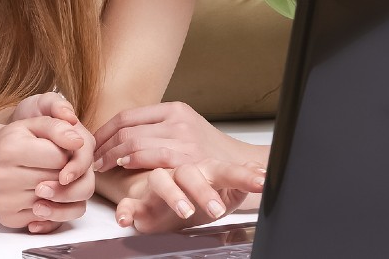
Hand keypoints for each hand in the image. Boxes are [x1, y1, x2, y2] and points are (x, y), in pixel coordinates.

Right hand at [0, 102, 95, 233]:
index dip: (66, 155)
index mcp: (10, 149)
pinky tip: (43, 195)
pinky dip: (53, 209)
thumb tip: (78, 142)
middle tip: (52, 165)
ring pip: (56, 204)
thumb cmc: (17, 140)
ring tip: (49, 178)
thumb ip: (58, 127)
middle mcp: (2, 177)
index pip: (60, 160)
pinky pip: (47, 221)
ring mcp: (4, 200)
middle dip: (64, 174)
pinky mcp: (8, 217)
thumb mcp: (34, 124)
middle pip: (59, 183)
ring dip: (61, 193)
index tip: (57, 150)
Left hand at [93, 101, 256, 171]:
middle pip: (127, 129)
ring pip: (134, 142)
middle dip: (104, 144)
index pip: (127, 116)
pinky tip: (120, 166)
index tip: (93, 142)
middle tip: (91, 157)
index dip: (105, 130)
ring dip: (111, 154)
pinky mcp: (188, 158)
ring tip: (100, 165)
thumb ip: (157, 127)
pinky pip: (151, 156)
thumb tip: (120, 132)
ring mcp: (183, 138)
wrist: (242, 165)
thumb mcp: (185, 127)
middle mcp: (177, 120)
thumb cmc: (209, 150)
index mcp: (174, 109)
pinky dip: (131, 160)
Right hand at [114, 159, 264, 232]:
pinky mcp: (140, 202)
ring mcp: (159, 185)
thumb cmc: (198, 188)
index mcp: (204, 169)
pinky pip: (128, 203)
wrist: (167, 190)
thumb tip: (263, 170)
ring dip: (172, 195)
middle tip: (216, 209)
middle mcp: (179, 173)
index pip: (223, 169)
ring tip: (185, 211)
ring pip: (159, 181)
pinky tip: (125, 219)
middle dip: (202, 190)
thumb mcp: (227, 188)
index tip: (261, 181)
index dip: (241, 175)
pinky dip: (125, 210)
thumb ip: (242, 178)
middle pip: (189, 172)